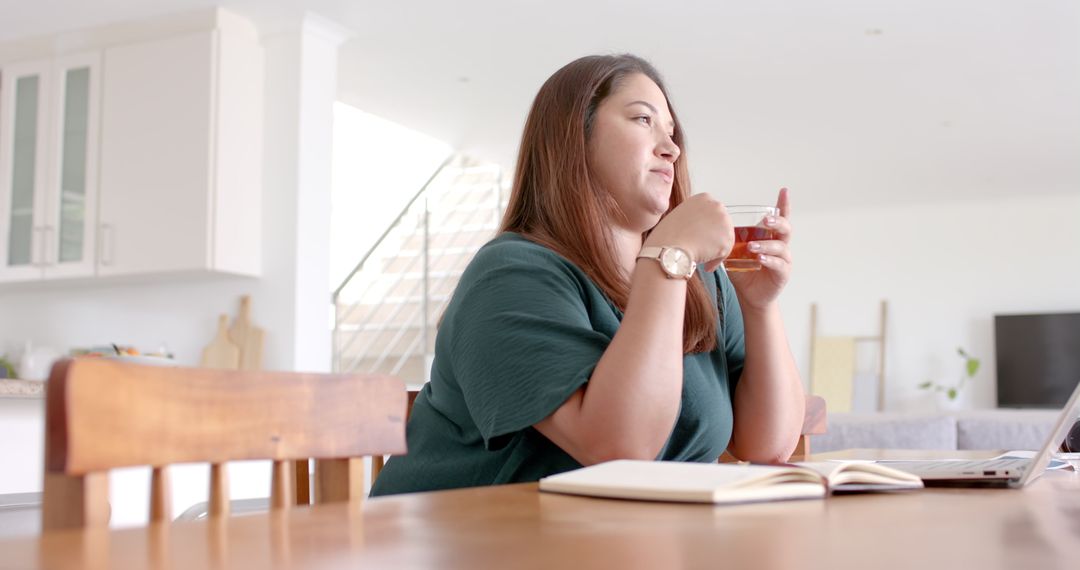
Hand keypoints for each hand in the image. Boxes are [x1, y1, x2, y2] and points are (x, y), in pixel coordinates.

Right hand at [644, 193, 734, 270]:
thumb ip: (694, 218)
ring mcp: (724, 222)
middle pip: (721, 225)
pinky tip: (706, 266)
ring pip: (724, 239)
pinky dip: (716, 261)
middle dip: (713, 238)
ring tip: (703, 259)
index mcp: (704, 198)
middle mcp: (717, 206)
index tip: (702, 236)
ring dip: (715, 250)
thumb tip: (701, 228)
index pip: (712, 213)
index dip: (708, 227)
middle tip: (704, 249)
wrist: (669, 248)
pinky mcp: (727, 239)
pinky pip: (725, 253)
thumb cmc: (668, 236)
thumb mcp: (680, 216)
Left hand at [728, 188, 792, 309]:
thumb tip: (709, 225)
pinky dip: (769, 260)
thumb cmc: (742, 271)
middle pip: (785, 229)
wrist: (749, 295)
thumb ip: (729, 239)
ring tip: (752, 246)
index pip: (779, 218)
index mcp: (769, 237)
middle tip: (765, 220)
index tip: (783, 191)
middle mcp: (780, 246)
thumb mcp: (733, 252)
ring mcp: (784, 259)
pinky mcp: (783, 274)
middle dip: (777, 222)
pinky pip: (779, 264)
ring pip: (780, 247)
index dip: (783, 204)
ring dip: (766, 244)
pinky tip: (760, 259)